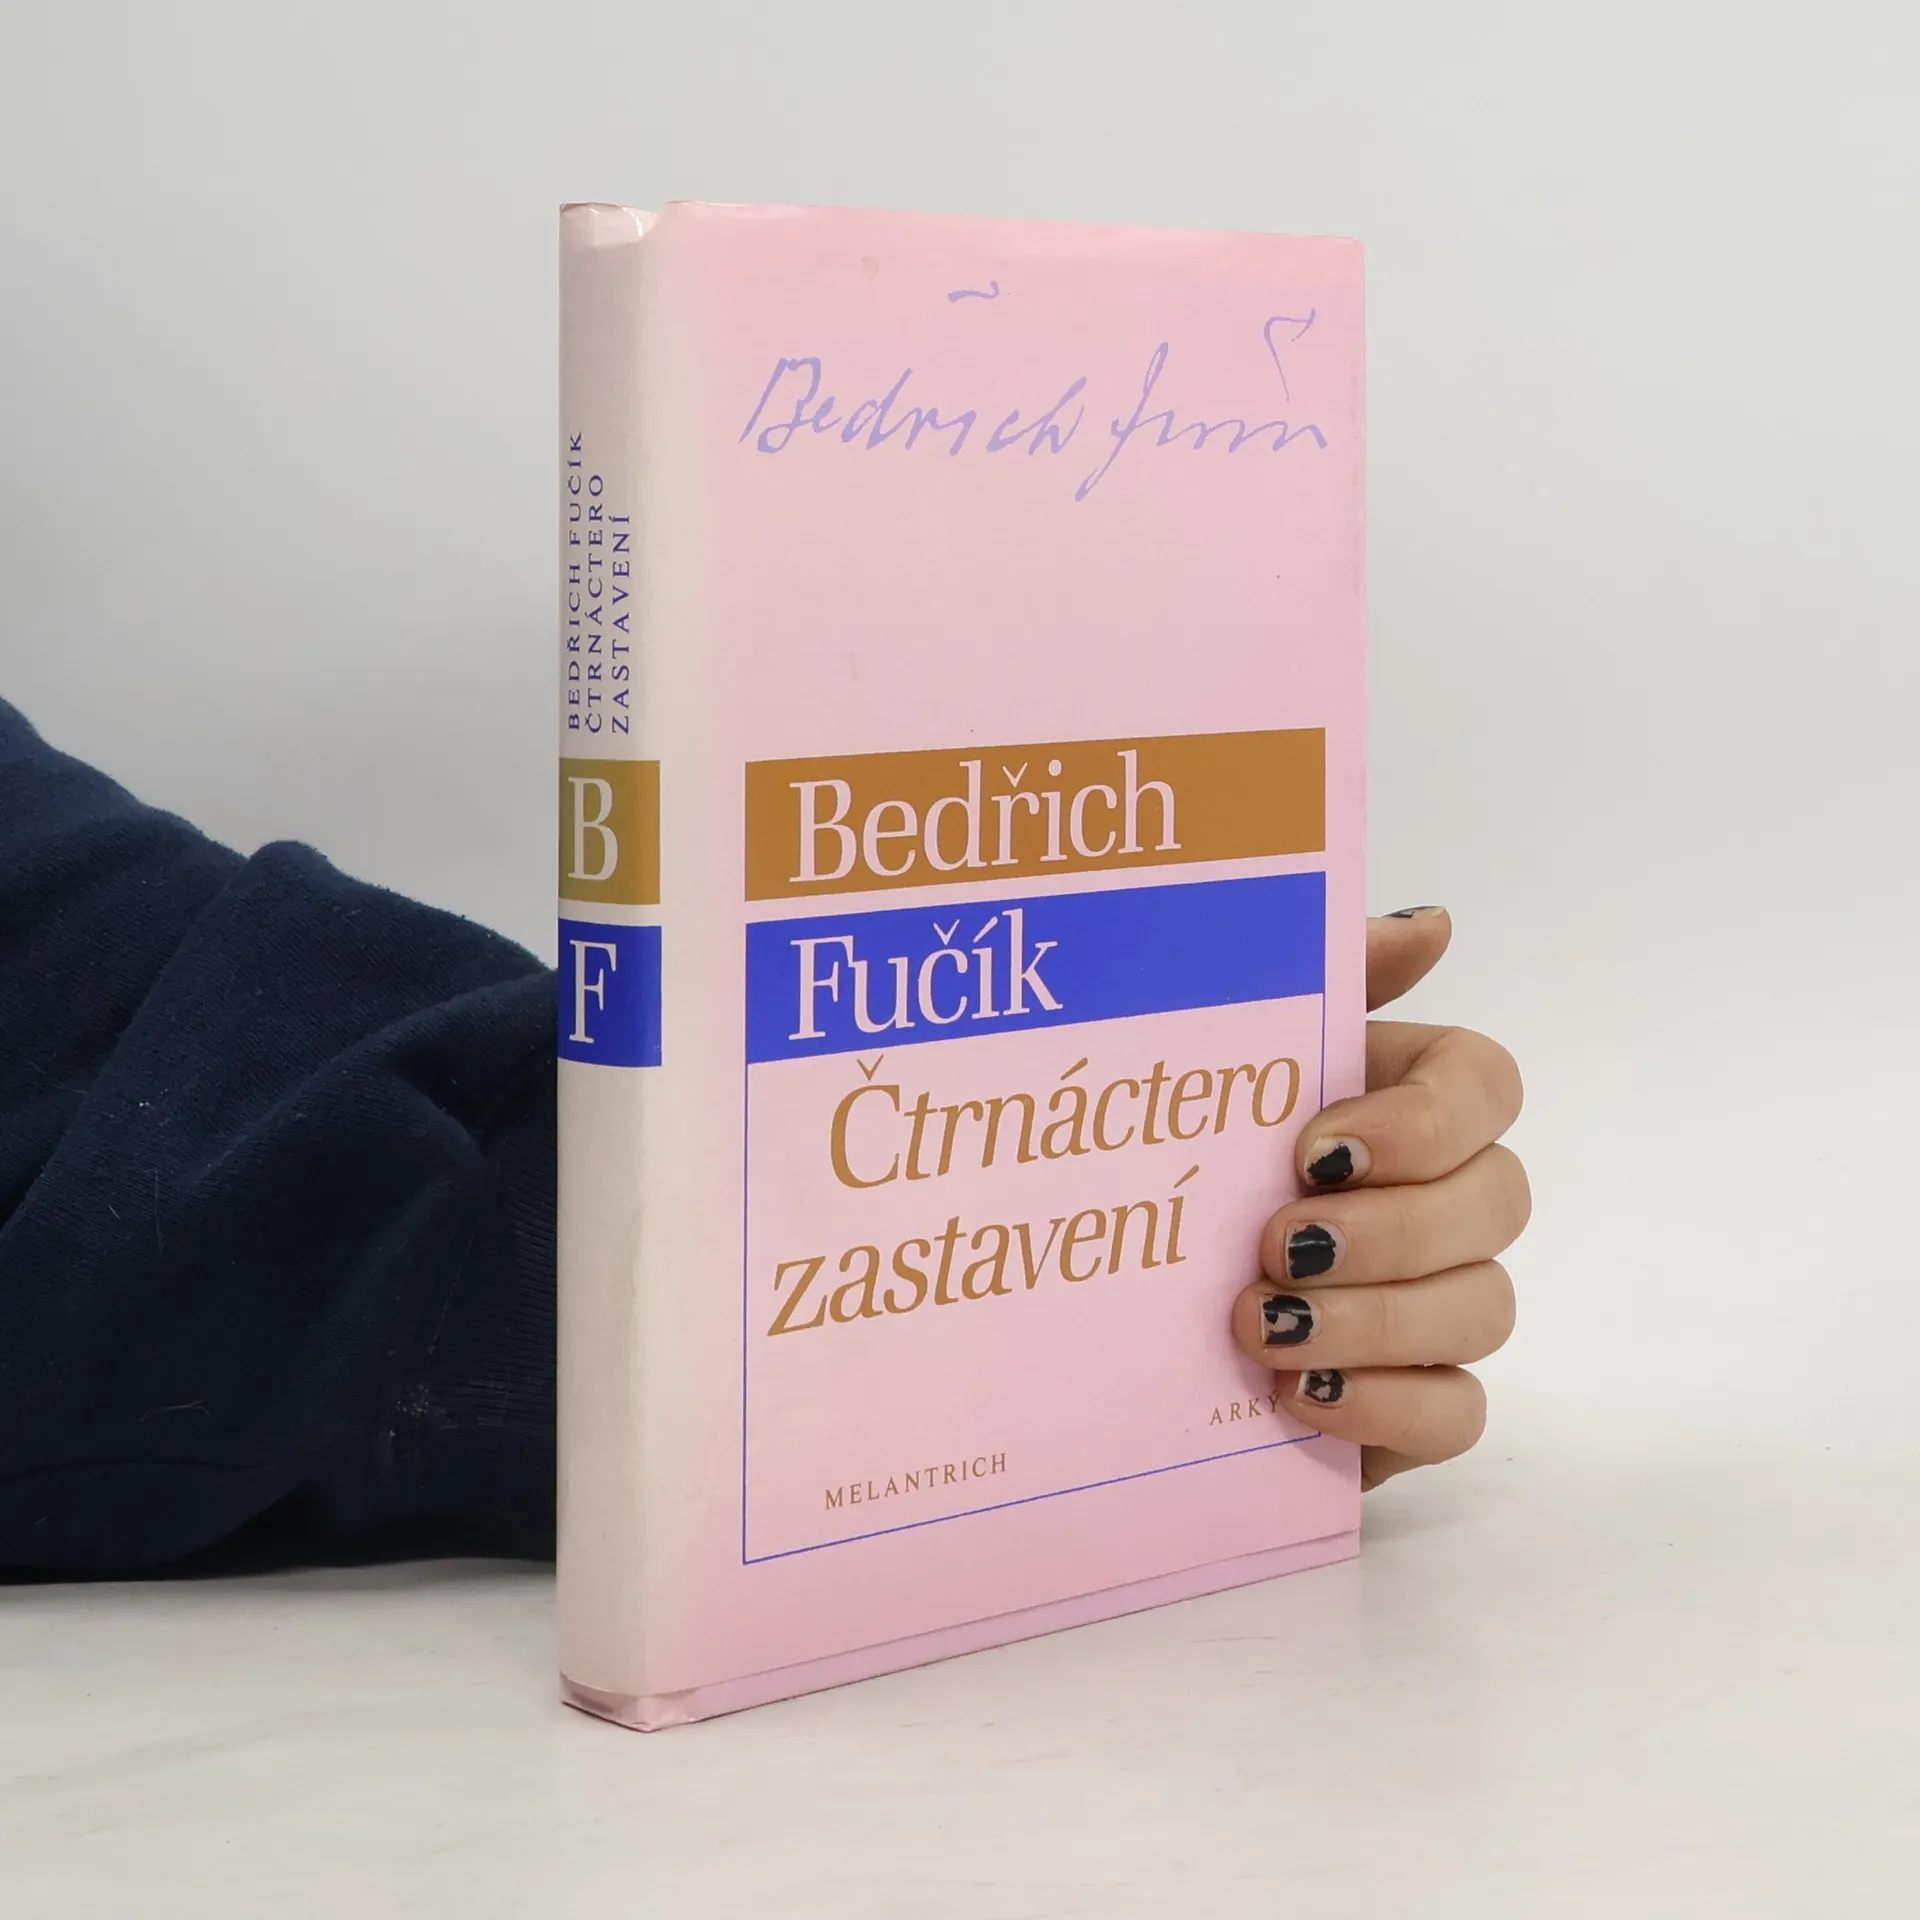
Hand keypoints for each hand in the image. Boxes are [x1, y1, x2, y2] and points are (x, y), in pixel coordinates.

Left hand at [1230, 907, 1527, 1488]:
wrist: (1100, 1302)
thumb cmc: (1176, 1157)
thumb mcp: (1223, 1052)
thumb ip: (1327, 978)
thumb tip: (1434, 925)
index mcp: (1395, 1098)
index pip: (1486, 1083)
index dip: (1424, 1120)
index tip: (1314, 1148)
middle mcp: (1438, 1195)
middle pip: (1500, 1200)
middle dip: (1392, 1230)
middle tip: (1276, 1247)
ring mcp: (1437, 1303)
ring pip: (1486, 1306)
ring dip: (1375, 1319)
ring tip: (1259, 1326)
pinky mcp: (1416, 1400)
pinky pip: (1460, 1411)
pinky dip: (1387, 1403)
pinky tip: (1300, 1392)